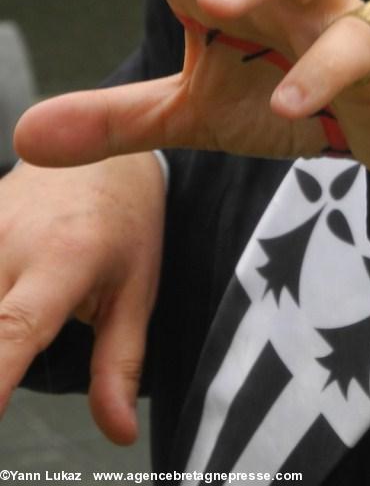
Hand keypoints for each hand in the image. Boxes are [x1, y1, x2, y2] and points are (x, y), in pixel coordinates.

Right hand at [0, 154, 163, 444]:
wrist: (104, 155)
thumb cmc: (127, 226)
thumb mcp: (137, 292)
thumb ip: (120, 364)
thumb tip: (119, 434)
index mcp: (64, 261)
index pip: (14, 330)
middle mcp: (8, 243)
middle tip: (17, 371)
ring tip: (24, 332)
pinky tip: (4, 307)